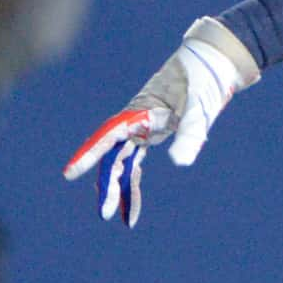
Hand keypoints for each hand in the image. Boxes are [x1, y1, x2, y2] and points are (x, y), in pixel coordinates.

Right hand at [62, 17, 258, 224]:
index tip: (70, 173)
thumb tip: (179, 162)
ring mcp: (141, 127)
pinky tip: (130, 204)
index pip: (108, 136)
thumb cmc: (203, 82)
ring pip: (121, 161)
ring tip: (120, 218)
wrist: (212, 64)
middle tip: (105, 213)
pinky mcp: (151, 132)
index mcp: (139, 111)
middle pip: (112, 155)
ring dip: (119, 188)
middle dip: (107, 184)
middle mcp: (134, 119)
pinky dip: (133, 181)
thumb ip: (188, 135)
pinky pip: (134, 160)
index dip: (88, 155)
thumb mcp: (199, 111)